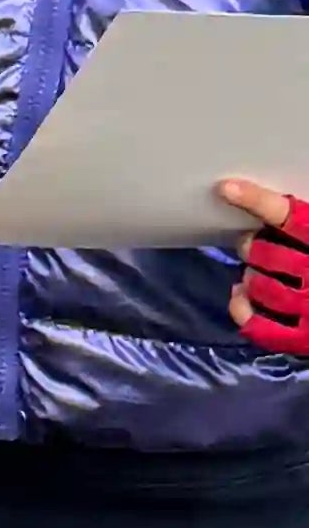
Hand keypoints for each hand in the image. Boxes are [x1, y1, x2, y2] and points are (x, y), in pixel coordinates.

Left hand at [220, 176, 308, 353]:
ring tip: (254, 272)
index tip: (227, 188)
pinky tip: (241, 297)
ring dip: (249, 277)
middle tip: (252, 244)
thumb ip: (304, 225)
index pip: (290, 217)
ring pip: (258, 285)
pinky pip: (257, 325)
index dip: (257, 201)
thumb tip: (267, 210)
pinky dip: (241, 309)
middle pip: (264, 253)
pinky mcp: (302, 338)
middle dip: (251, 246)